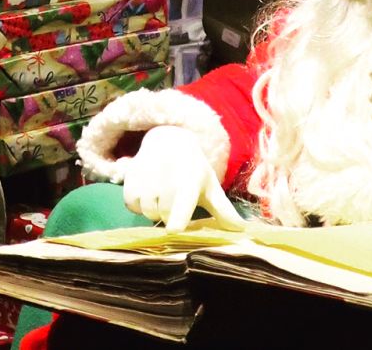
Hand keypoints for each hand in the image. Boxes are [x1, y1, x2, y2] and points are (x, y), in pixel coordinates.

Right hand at [123, 125, 244, 232]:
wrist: (169, 141)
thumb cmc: (193, 170)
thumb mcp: (210, 186)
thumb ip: (223, 210)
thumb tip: (241, 230)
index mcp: (191, 181)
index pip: (182, 202)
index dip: (178, 217)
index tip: (174, 229)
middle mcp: (167, 177)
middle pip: (164, 214)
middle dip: (169, 214)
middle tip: (175, 200)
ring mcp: (146, 176)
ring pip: (147, 211)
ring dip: (153, 209)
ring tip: (162, 195)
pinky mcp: (130, 177)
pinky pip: (131, 205)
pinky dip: (138, 204)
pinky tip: (147, 190)